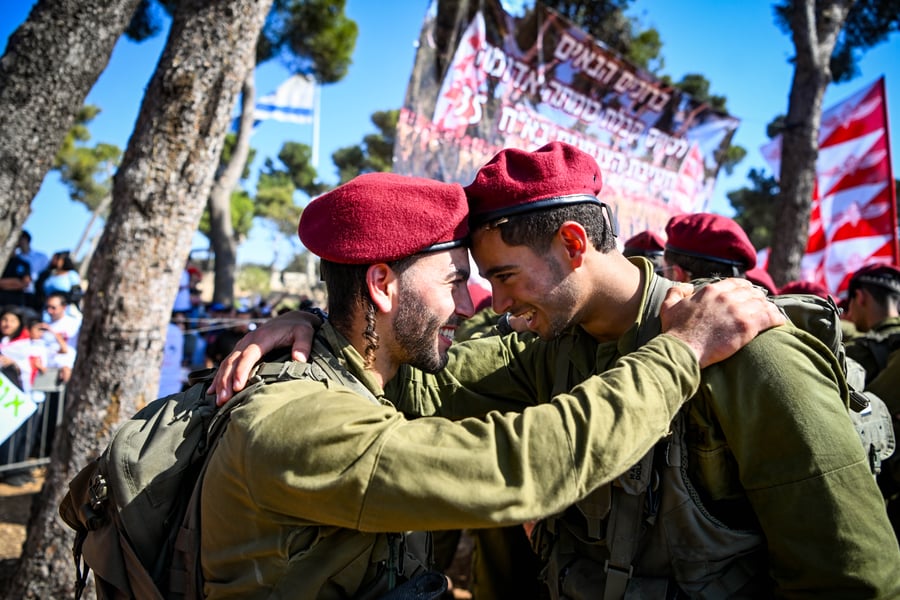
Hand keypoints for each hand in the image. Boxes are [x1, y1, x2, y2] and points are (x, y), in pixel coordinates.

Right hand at [210, 310, 321, 404]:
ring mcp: (243, 345)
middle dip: (226, 380)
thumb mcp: (305, 333)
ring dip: (220, 381)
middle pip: (232, 361)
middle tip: (223, 400)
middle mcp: (248, 340)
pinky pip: (227, 363)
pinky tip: (212, 391)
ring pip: (226, 363)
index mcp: (262, 338)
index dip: (241, 371)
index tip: (238, 387)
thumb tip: (299, 359)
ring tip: (218, 400)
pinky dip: (219, 377)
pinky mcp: (241, 350)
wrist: (292, 319)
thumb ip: (303, 345)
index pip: (248, 355)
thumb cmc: (300, 328)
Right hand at [660, 278, 785, 367]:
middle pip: (751, 292)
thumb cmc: (675, 331)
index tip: (749, 296)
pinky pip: (770, 317)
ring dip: (768, 308)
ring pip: (762, 303)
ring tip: (772, 316)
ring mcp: (737, 309)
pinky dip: (777, 318)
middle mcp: (726, 296)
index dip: (745, 289)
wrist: (682, 349)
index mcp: (710, 290)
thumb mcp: (668, 306)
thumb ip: (676, 291)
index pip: (736, 283)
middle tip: (763, 307)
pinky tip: (780, 323)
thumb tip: (687, 286)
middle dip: (758, 298)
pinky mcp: (747, 325)